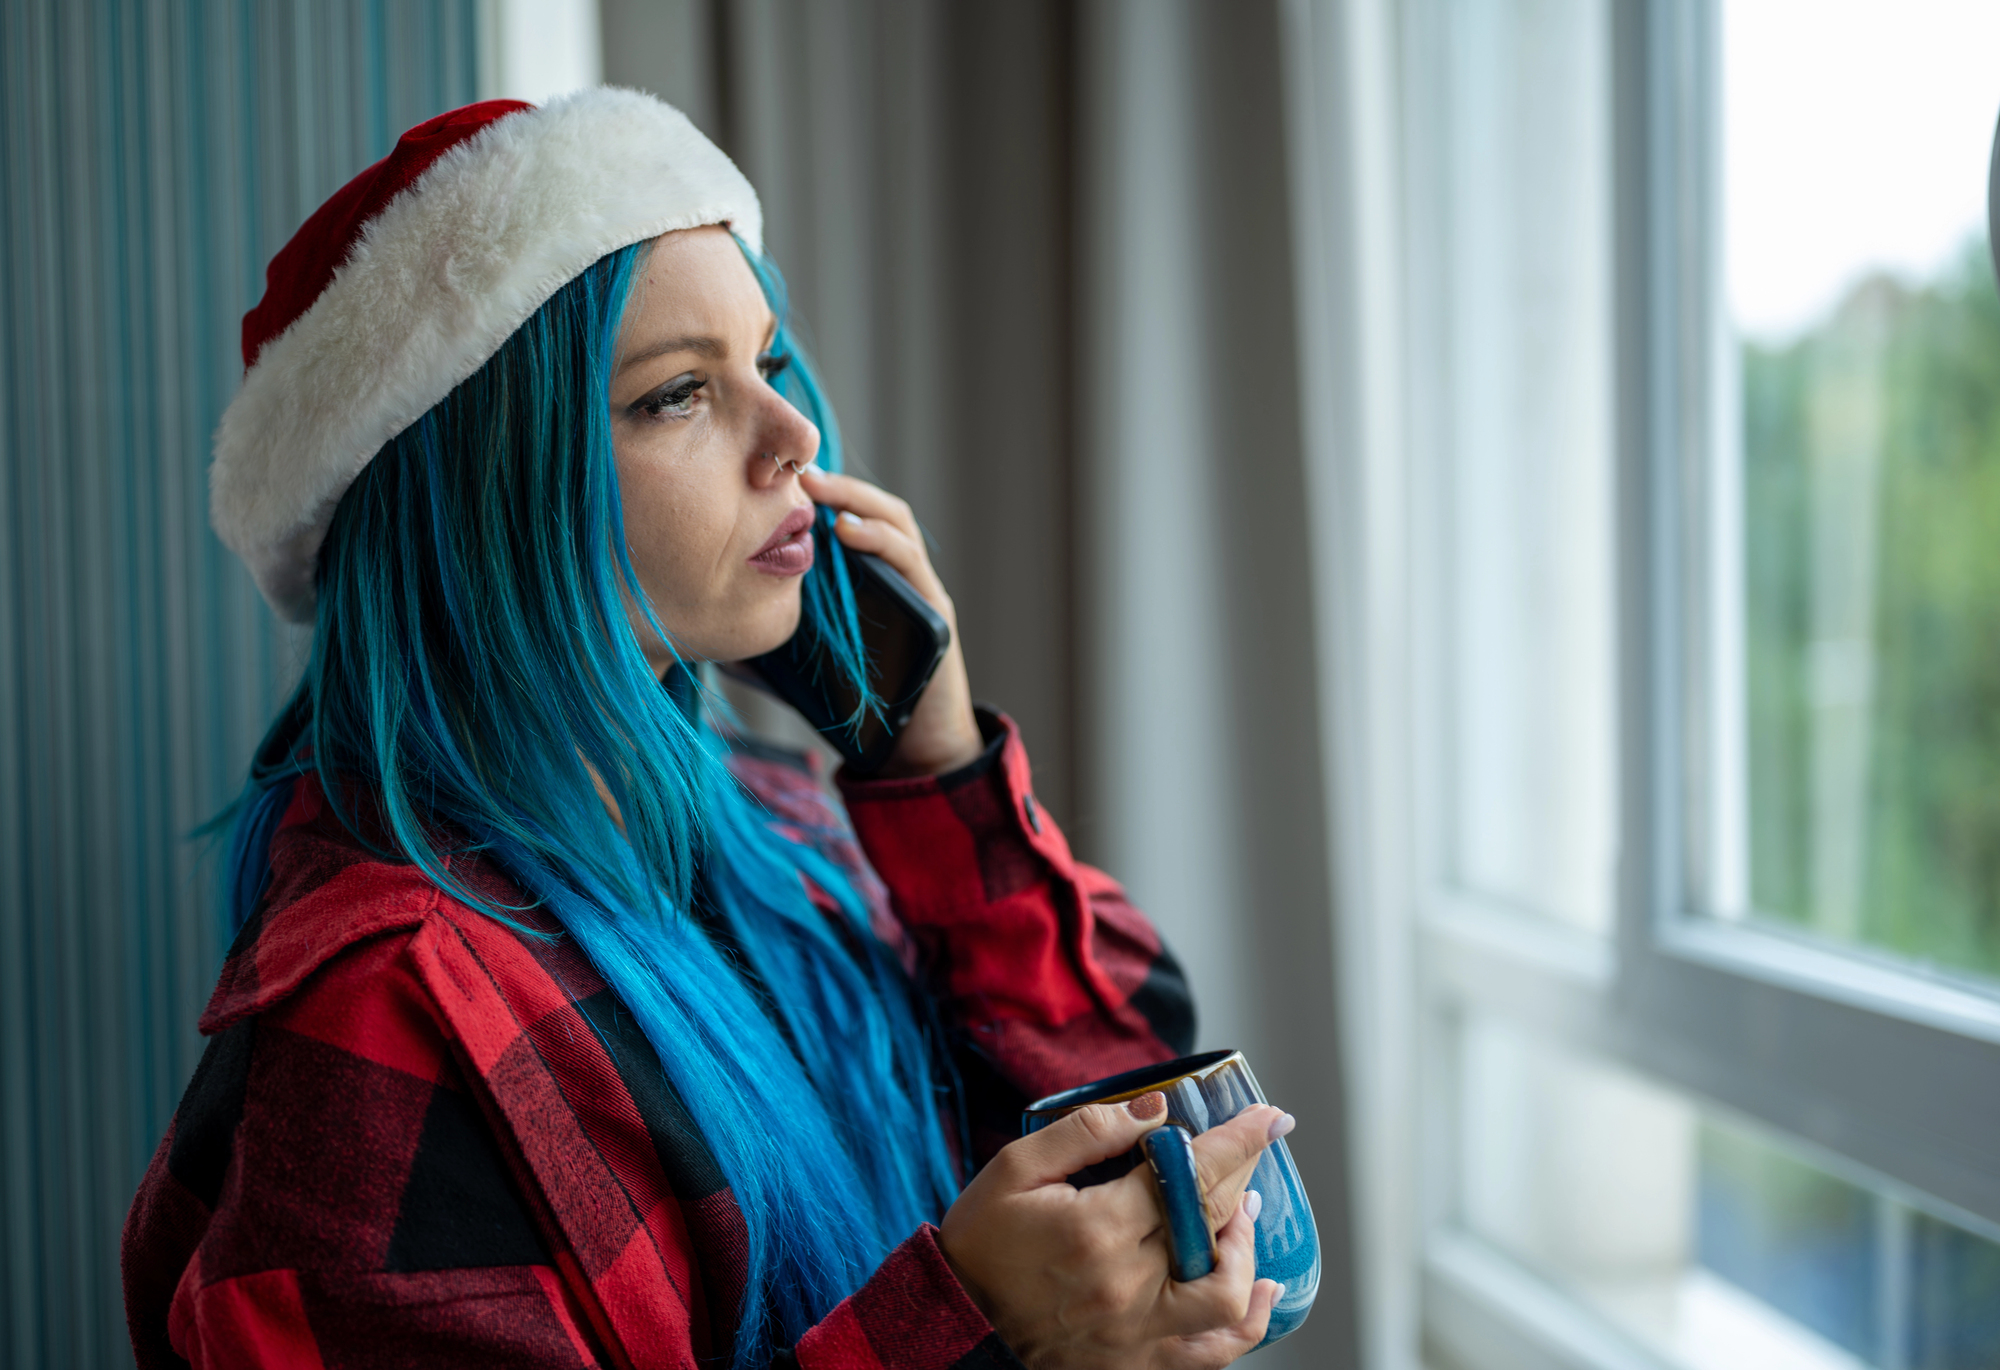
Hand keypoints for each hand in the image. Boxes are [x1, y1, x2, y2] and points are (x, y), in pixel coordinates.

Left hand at [798, 465, 983, 776]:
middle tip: (797, 473)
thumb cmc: (859, 706)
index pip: (846, 523)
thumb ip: (773, 645)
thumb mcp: (807, 666)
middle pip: (871, 511)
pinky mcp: (935, 609)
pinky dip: (881, 539)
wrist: (910, 751)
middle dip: (837, 488)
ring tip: (822, 495)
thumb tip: (716, 636)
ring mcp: (919, 589)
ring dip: (860, 502)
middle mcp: (897, 577)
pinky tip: (848, 532)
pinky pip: (910, 562)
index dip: (817, 498)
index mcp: (868, 583)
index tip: (775, 481)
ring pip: (896, 525)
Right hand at [939, 1094, 1290, 1369]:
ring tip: (1244, 1209)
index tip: (1268, 1115)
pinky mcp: (1139, 1362)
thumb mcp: (1015, 1168)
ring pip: (1227, 1291)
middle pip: (1212, 1221)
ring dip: (1246, 1245)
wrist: (958, 1325)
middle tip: (1257, 1141)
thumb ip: (1087, 1132)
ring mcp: (1138, 1331)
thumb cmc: (981, 1242)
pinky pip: (1213, 1352)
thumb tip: (1155, 1111)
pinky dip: (1249, 1322)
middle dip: (1244, 1170)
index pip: (1189, 1174)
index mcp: (1097, 1228)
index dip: (1236, 1140)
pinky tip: (1263, 1290)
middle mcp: (1128, 1284)